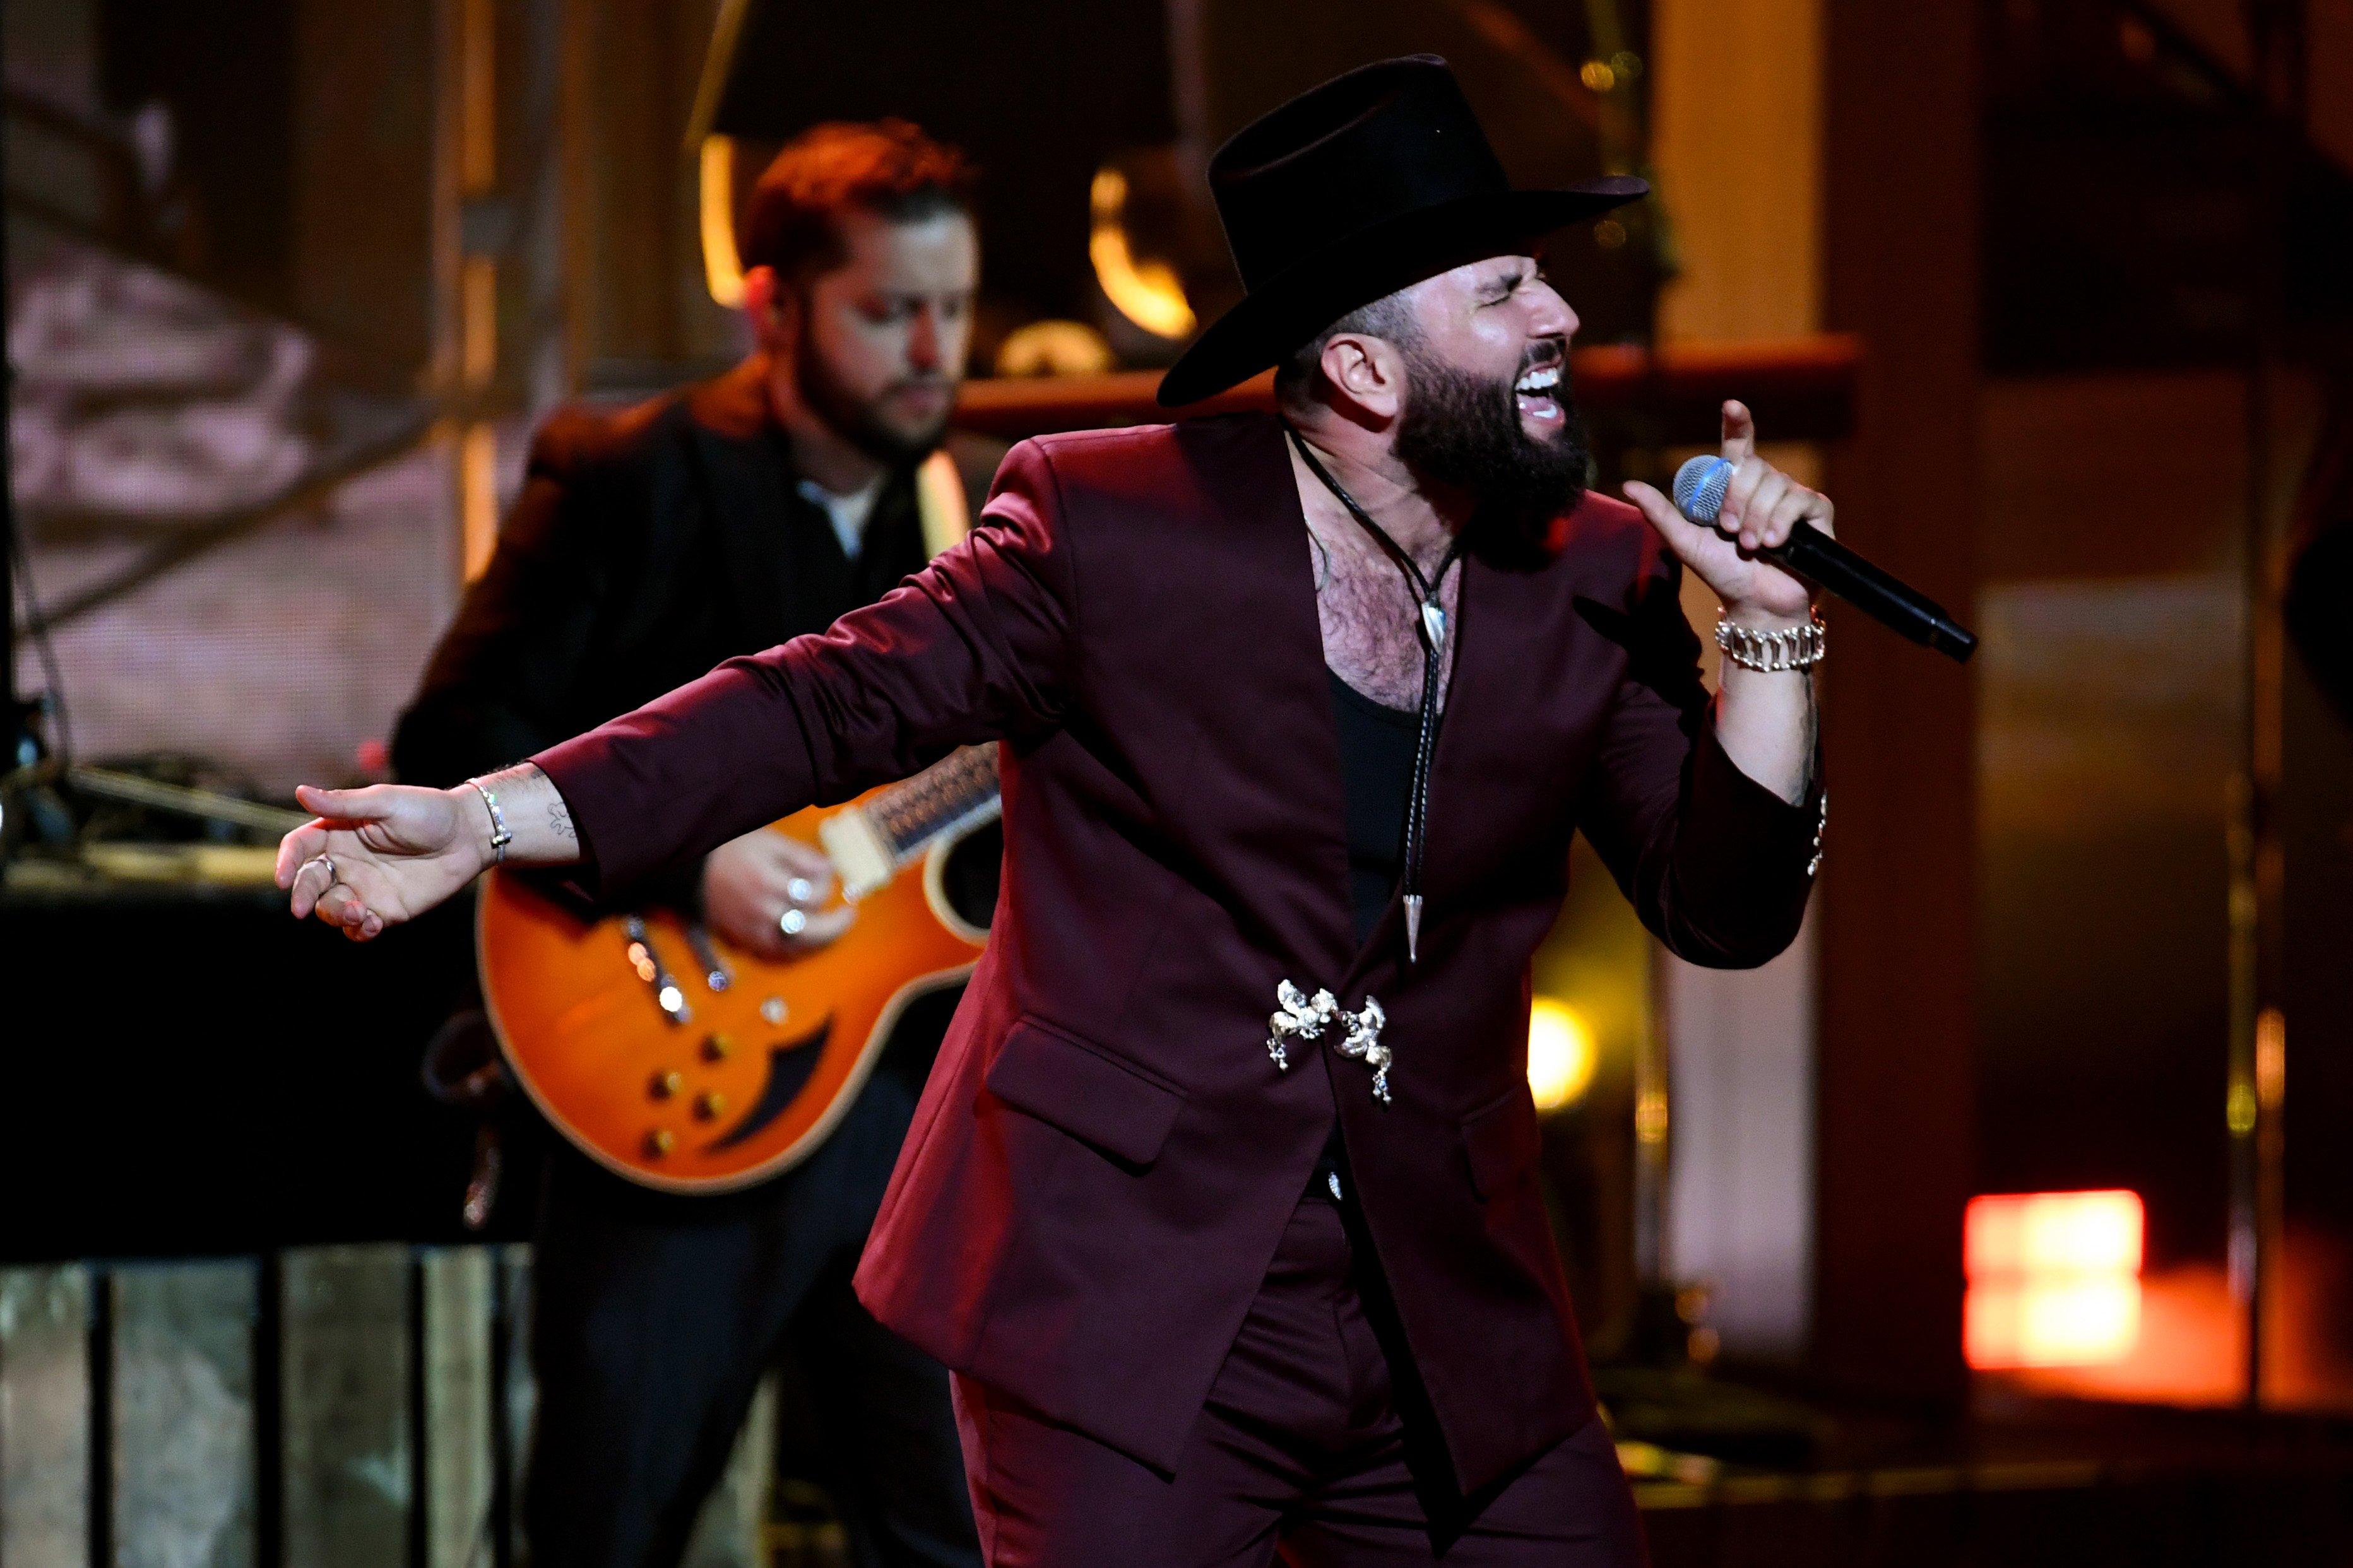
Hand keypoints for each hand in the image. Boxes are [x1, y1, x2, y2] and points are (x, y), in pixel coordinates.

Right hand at [276, 784, 492, 941]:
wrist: (468, 836)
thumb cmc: (428, 811)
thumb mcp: (387, 802)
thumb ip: (345, 804)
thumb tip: (300, 792)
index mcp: (338, 832)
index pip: (300, 847)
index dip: (286, 861)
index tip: (281, 878)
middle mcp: (344, 861)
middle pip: (309, 882)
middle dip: (302, 896)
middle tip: (301, 909)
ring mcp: (363, 887)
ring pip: (330, 908)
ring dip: (333, 914)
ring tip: (357, 911)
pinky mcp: (384, 909)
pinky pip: (359, 927)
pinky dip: (357, 930)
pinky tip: (370, 923)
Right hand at [700, 827, 853, 959]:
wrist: (689, 867)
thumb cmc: (731, 848)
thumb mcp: (768, 841)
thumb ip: (801, 856)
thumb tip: (831, 868)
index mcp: (767, 883)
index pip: (813, 895)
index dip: (826, 884)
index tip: (828, 872)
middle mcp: (760, 912)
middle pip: (809, 931)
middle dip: (835, 925)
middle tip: (850, 915)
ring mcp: (750, 930)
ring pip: (794, 948)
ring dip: (819, 942)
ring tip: (834, 929)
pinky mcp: (742, 939)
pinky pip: (774, 954)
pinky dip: (795, 950)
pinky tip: (806, 940)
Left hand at [1619, 400, 1830, 626]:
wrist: (1755, 603)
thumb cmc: (1721, 572)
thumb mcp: (1685, 541)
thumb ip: (1660, 513)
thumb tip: (1628, 485)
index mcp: (1735, 485)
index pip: (1739, 444)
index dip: (1738, 422)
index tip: (1732, 405)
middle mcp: (1765, 484)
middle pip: (1752, 467)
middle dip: (1736, 501)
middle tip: (1730, 531)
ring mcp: (1792, 495)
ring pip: (1774, 485)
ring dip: (1755, 518)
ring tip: (1750, 544)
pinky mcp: (1816, 511)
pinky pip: (1798, 501)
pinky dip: (1781, 522)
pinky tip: (1774, 543)